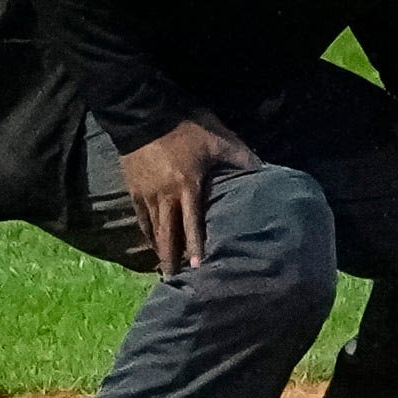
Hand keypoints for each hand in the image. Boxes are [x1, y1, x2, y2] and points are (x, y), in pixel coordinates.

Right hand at [117, 117, 259, 271]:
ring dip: (159, 250)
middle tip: (175, 281)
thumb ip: (241, 157)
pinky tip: (152, 243)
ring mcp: (146, 194)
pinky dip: (147, 233)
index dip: (195, 248)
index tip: (198, 269)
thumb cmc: (184, 128)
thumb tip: (264, 170)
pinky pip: (141, 217)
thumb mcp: (217, 140)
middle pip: (167, 234)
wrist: (141, 115)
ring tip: (165, 270)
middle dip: (172, 259)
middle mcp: (165, 196)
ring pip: (153, 229)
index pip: (192, 225)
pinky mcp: (134, 189)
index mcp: (187, 187)